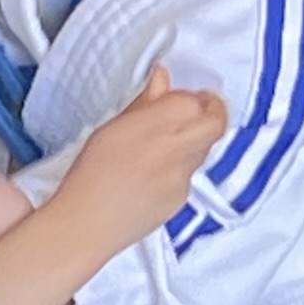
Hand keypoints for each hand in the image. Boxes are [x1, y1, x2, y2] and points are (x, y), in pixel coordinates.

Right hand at [52, 65, 229, 241]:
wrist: (87, 224)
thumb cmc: (90, 176)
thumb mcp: (111, 128)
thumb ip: (143, 102)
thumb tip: (160, 81)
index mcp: (156, 126)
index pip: (192, 100)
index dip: (186, 95)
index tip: (174, 95)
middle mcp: (176, 151)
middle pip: (216, 122)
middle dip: (213, 110)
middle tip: (200, 105)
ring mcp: (183, 177)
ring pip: (205, 148)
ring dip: (196, 137)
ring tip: (167, 140)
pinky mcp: (181, 198)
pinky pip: (190, 174)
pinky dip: (180, 165)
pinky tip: (153, 171)